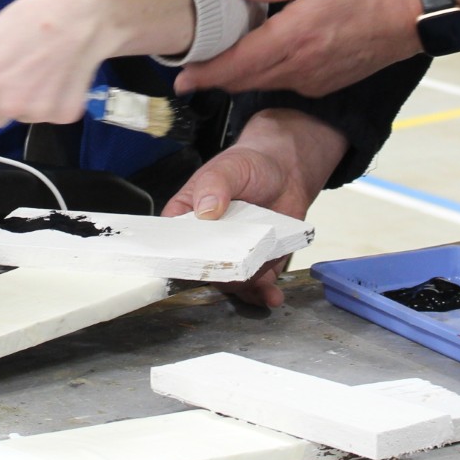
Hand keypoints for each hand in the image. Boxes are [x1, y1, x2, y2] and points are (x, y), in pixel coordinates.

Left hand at [0, 0, 194, 127]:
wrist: (84, 16)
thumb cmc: (35, 15)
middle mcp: (8, 104)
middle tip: (15, 80)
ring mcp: (37, 112)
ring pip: (22, 115)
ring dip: (28, 100)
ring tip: (44, 70)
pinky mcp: (63, 115)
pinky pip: (50, 113)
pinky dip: (55, 100)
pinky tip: (62, 76)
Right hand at [162, 109, 347, 307]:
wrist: (286, 170)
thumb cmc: (248, 164)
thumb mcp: (228, 168)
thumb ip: (214, 185)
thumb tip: (205, 209)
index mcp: (187, 217)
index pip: (173, 242)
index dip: (178, 256)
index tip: (190, 266)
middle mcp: (208, 241)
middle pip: (203, 268)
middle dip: (218, 276)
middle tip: (234, 276)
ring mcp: (234, 255)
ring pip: (230, 282)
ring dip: (245, 287)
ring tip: (261, 287)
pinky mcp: (257, 263)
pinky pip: (256, 285)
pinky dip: (263, 293)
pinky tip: (271, 295)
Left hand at [174, 0, 426, 98]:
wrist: (407, 16)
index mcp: (295, 37)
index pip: (239, 63)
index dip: (207, 73)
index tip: (182, 78)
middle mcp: (301, 66)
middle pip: (244, 81)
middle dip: (214, 78)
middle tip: (189, 72)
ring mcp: (312, 79)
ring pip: (261, 85)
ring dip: (237, 78)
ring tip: (215, 65)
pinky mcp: (322, 84)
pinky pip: (283, 84)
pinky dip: (263, 76)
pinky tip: (258, 60)